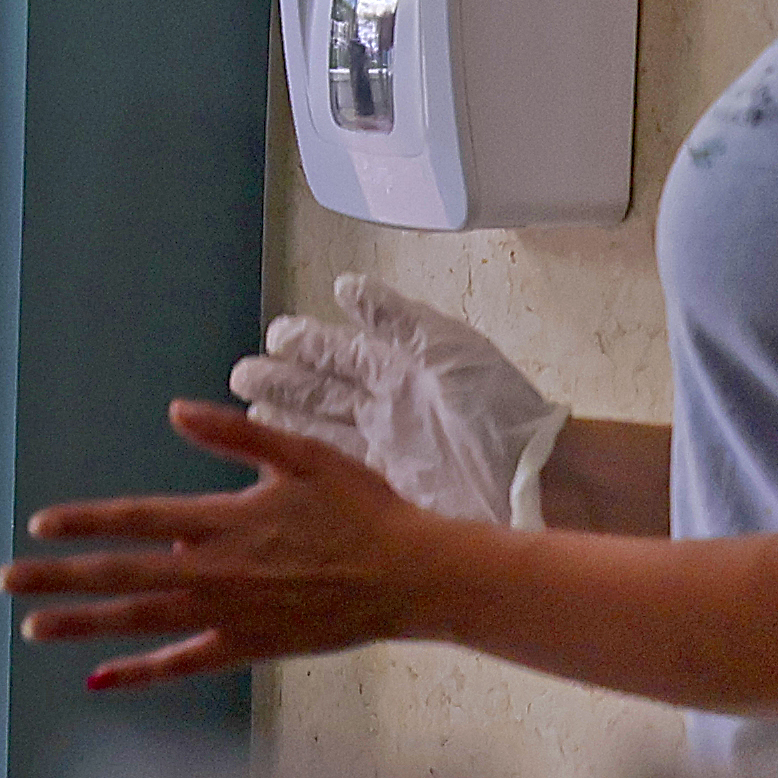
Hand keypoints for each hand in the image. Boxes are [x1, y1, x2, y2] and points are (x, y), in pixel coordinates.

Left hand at [0, 401, 444, 690]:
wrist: (413, 577)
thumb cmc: (361, 509)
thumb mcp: (300, 454)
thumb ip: (234, 434)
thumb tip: (175, 411)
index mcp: (222, 520)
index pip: (135, 518)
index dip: (86, 522)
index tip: (39, 525)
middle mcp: (215, 571)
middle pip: (122, 574)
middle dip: (59, 578)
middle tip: (5, 582)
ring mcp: (229, 615)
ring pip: (141, 621)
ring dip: (83, 623)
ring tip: (32, 628)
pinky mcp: (249, 647)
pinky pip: (183, 663)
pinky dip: (139, 673)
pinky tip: (100, 679)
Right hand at [231, 273, 563, 523]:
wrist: (536, 484)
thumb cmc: (498, 413)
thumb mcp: (446, 351)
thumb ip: (395, 319)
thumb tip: (345, 288)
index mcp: (400, 370)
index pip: (340, 352)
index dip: (307, 343)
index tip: (276, 335)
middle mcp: (385, 408)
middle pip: (322, 391)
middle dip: (282, 381)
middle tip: (242, 376)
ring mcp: (383, 451)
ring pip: (319, 431)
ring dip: (284, 420)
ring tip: (248, 415)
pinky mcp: (384, 490)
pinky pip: (334, 471)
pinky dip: (303, 461)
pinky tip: (277, 457)